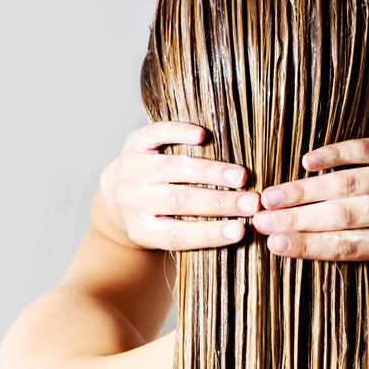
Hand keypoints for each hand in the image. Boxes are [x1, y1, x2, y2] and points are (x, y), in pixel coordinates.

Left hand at [98, 121, 259, 249]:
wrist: (117, 191)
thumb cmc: (155, 216)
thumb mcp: (165, 232)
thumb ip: (194, 232)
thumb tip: (241, 231)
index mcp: (140, 229)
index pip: (177, 235)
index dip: (210, 234)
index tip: (241, 231)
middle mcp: (132, 200)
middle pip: (178, 201)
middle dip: (219, 202)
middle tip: (251, 203)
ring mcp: (132, 169)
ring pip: (173, 168)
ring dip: (210, 172)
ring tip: (240, 176)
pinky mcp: (134, 142)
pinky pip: (155, 134)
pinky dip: (178, 133)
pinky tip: (202, 135)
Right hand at [253, 132, 368, 260]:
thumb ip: (361, 243)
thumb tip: (299, 245)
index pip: (348, 247)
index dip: (309, 247)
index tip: (274, 246)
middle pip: (341, 216)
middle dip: (295, 219)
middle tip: (258, 220)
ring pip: (345, 184)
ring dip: (303, 190)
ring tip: (269, 197)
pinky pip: (361, 149)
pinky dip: (331, 155)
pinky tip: (305, 162)